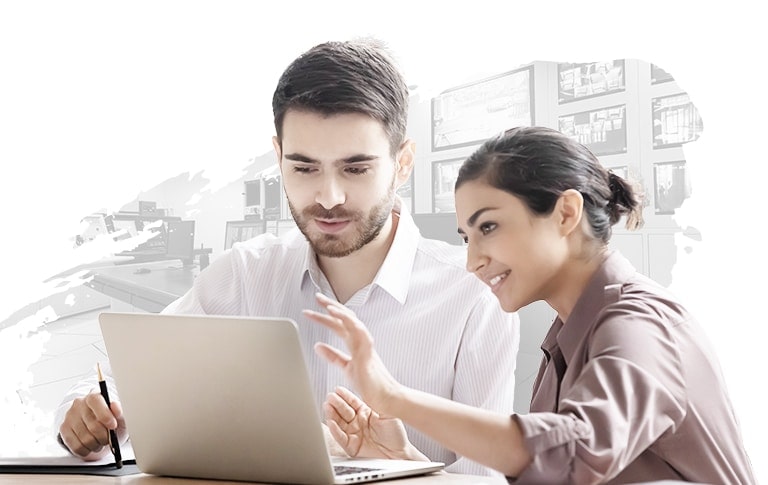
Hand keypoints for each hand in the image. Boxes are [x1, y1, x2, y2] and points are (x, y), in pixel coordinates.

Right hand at [59, 391, 126, 459]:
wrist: (99, 426)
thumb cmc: (111, 420)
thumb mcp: (120, 416)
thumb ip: (119, 411)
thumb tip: (115, 405)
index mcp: (94, 396)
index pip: (95, 401)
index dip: (105, 415)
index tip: (113, 425)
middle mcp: (79, 404)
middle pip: (93, 425)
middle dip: (105, 437)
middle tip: (109, 439)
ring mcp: (70, 416)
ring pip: (85, 439)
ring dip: (96, 445)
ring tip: (100, 441)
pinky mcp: (64, 429)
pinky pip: (76, 446)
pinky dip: (87, 450)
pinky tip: (91, 446)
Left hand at [303, 293, 400, 411]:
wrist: (388, 399)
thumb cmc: (371, 385)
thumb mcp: (347, 368)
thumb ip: (333, 356)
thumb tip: (317, 345)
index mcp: (356, 345)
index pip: (340, 325)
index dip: (327, 316)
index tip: (312, 309)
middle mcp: (362, 341)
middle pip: (346, 318)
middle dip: (331, 306)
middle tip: (317, 297)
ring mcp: (366, 346)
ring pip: (353, 321)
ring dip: (338, 311)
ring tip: (324, 303)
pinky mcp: (368, 354)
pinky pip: (358, 332)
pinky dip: (347, 321)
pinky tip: (335, 314)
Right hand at [325, 386, 426, 460]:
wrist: (399, 453)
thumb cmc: (395, 434)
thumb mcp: (387, 414)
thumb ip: (376, 403)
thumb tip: (368, 390)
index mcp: (365, 412)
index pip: (352, 402)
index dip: (345, 396)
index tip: (337, 390)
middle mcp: (357, 422)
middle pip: (343, 411)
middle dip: (336, 403)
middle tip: (330, 396)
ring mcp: (353, 433)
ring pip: (339, 423)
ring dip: (332, 414)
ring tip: (327, 406)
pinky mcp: (351, 446)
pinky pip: (340, 437)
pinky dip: (335, 430)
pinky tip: (331, 422)